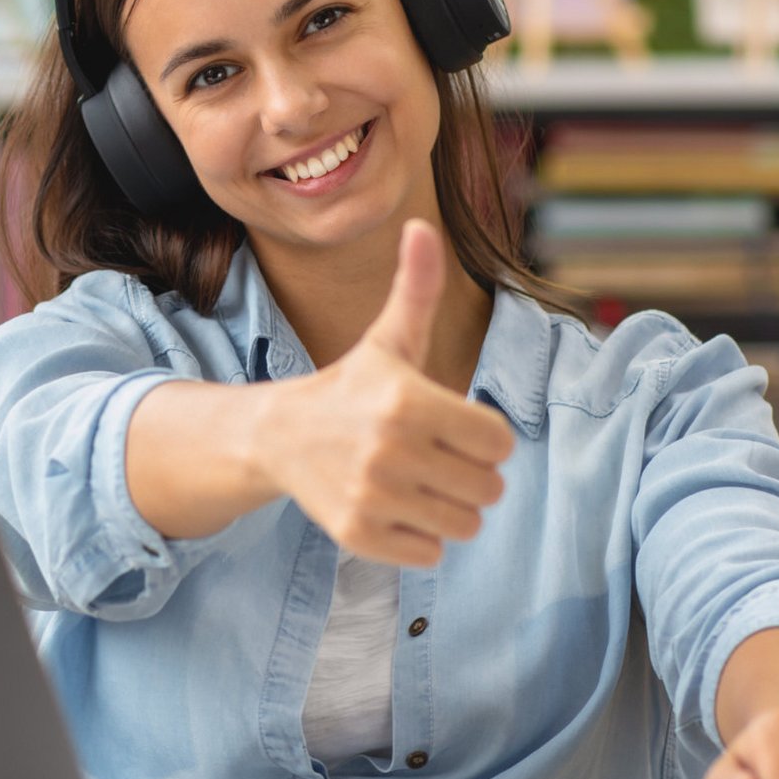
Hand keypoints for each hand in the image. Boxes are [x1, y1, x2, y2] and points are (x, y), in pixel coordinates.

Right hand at [266, 218, 513, 566]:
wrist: (279, 437)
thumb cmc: (351, 387)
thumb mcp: (388, 339)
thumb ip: (416, 288)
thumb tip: (423, 226)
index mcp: (407, 399)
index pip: (499, 441)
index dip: (482, 436)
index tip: (451, 426)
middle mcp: (389, 450)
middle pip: (488, 487)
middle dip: (469, 474)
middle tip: (434, 458)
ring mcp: (373, 496)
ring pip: (465, 524)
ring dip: (450, 508)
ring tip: (418, 483)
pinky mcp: (359, 535)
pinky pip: (431, 552)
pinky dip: (421, 537)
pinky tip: (395, 508)